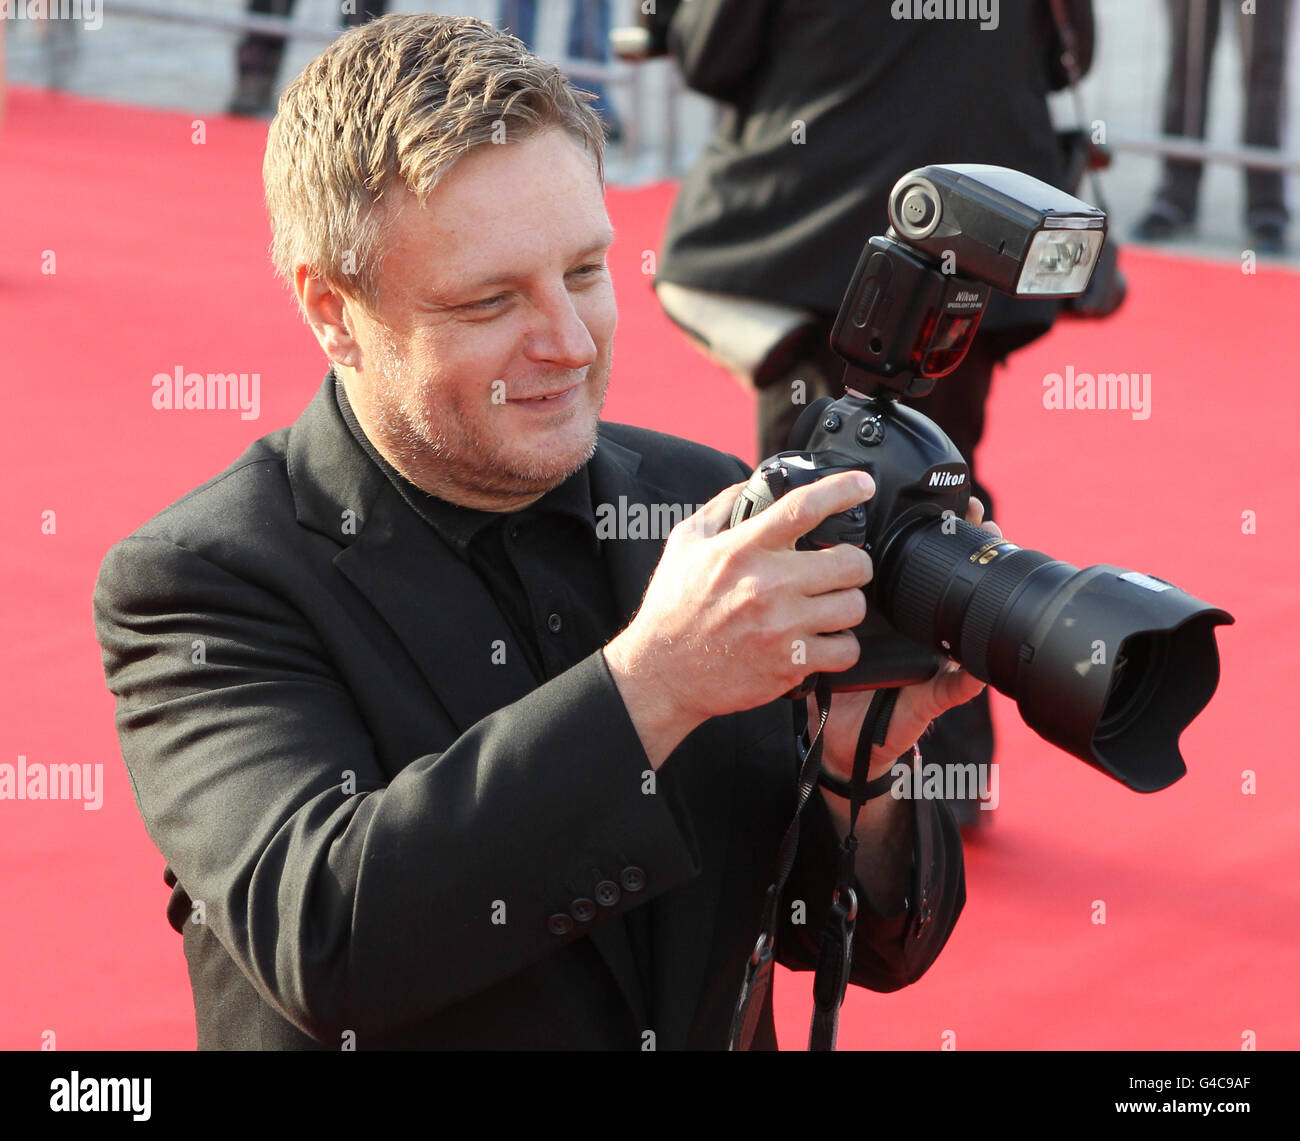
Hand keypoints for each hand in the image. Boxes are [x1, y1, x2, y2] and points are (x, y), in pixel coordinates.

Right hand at [604, 471, 875, 767]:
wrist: (662, 673)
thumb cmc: (672, 609)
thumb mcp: (685, 544)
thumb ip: (721, 508)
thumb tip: (753, 485)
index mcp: (742, 550)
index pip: (803, 508)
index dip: (842, 490)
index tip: (861, 485)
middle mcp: (766, 586)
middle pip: (850, 563)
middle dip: (853, 562)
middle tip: (842, 567)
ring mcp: (781, 628)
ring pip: (854, 607)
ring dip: (847, 604)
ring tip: (829, 605)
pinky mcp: (790, 665)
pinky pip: (846, 650)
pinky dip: (841, 645)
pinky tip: (823, 639)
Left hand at [814, 496, 1002, 781]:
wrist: (841, 740)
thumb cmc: (833, 680)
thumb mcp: (822, 633)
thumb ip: (817, 599)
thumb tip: (802, 545)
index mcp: (891, 611)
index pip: (921, 564)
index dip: (942, 532)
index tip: (956, 501)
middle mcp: (916, 630)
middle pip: (951, 582)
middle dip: (971, 548)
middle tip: (983, 518)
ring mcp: (931, 661)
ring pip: (965, 624)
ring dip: (983, 596)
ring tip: (994, 562)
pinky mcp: (934, 697)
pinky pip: (957, 687)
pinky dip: (970, 678)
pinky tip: (979, 664)